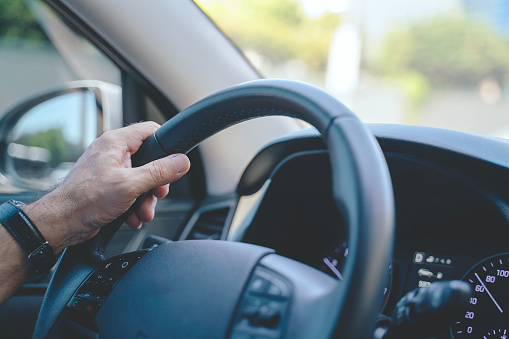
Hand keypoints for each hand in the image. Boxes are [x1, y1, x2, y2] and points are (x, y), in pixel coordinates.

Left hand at [22, 122, 189, 252]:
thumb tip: (181, 162)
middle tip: (158, 193)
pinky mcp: (106, 186)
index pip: (150, 130)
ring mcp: (108, 170)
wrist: (62, 223)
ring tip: (143, 212)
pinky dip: (134, 205)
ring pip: (140, 179)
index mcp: (116, 143)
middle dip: (156, 182)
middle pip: (149, 159)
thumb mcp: (131, 185)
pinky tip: (133, 216)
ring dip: (146, 199)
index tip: (175, 160)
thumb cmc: (85, 200)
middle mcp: (111, 153)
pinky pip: (129, 191)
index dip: (166, 144)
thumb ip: (159, 172)